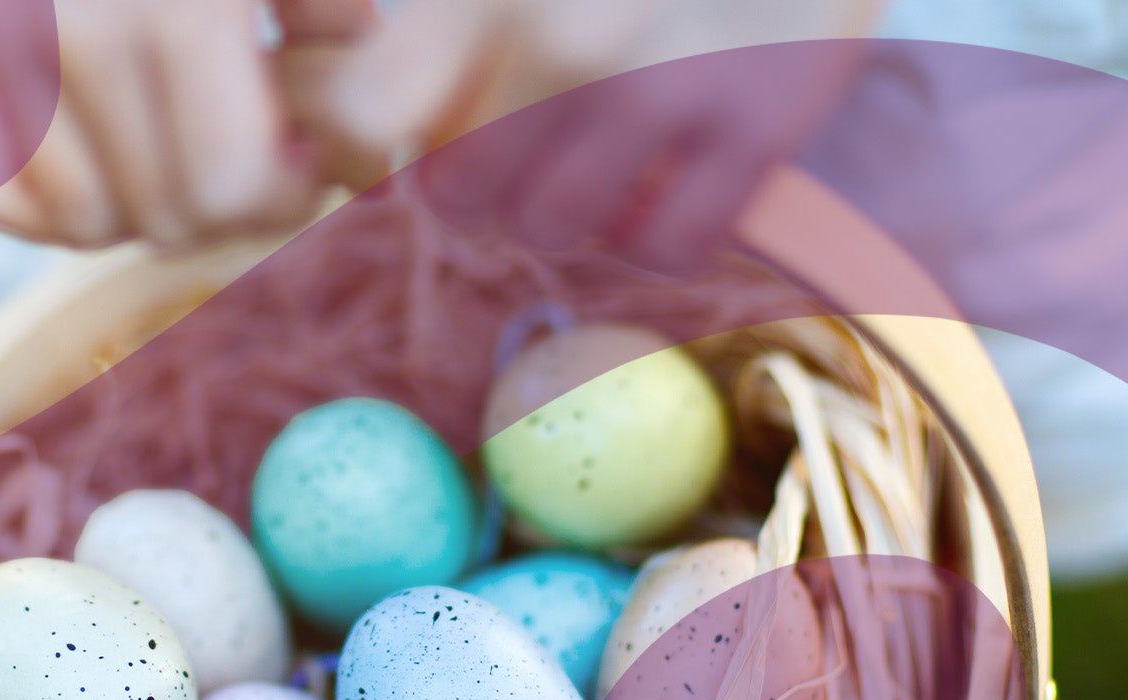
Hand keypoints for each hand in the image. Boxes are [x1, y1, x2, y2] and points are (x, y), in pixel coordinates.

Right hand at [0, 0, 377, 249]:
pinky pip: (6, 201)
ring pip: (88, 224)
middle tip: (238, 150)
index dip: (281, 194)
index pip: (232, 185)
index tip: (297, 160)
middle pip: (168, 218)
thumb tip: (357, 127)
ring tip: (165, 134)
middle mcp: (73, 32)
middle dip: (219, 204)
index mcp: (178, 7)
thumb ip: (328, 13)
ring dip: (139, 202)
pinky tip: (93, 139)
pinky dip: (52, 191)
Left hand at [316, 0, 882, 270]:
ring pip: (554, 228)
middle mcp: (569, 36)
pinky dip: (656, 236)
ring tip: (597, 161)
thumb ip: (445, 22)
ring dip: (566, 213)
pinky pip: (666, 249)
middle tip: (518, 154)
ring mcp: (668, 84)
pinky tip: (666, 185)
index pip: (367, 110)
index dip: (368, 140)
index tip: (411, 140)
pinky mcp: (760, 126)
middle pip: (461, 196)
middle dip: (480, 188)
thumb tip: (367, 114)